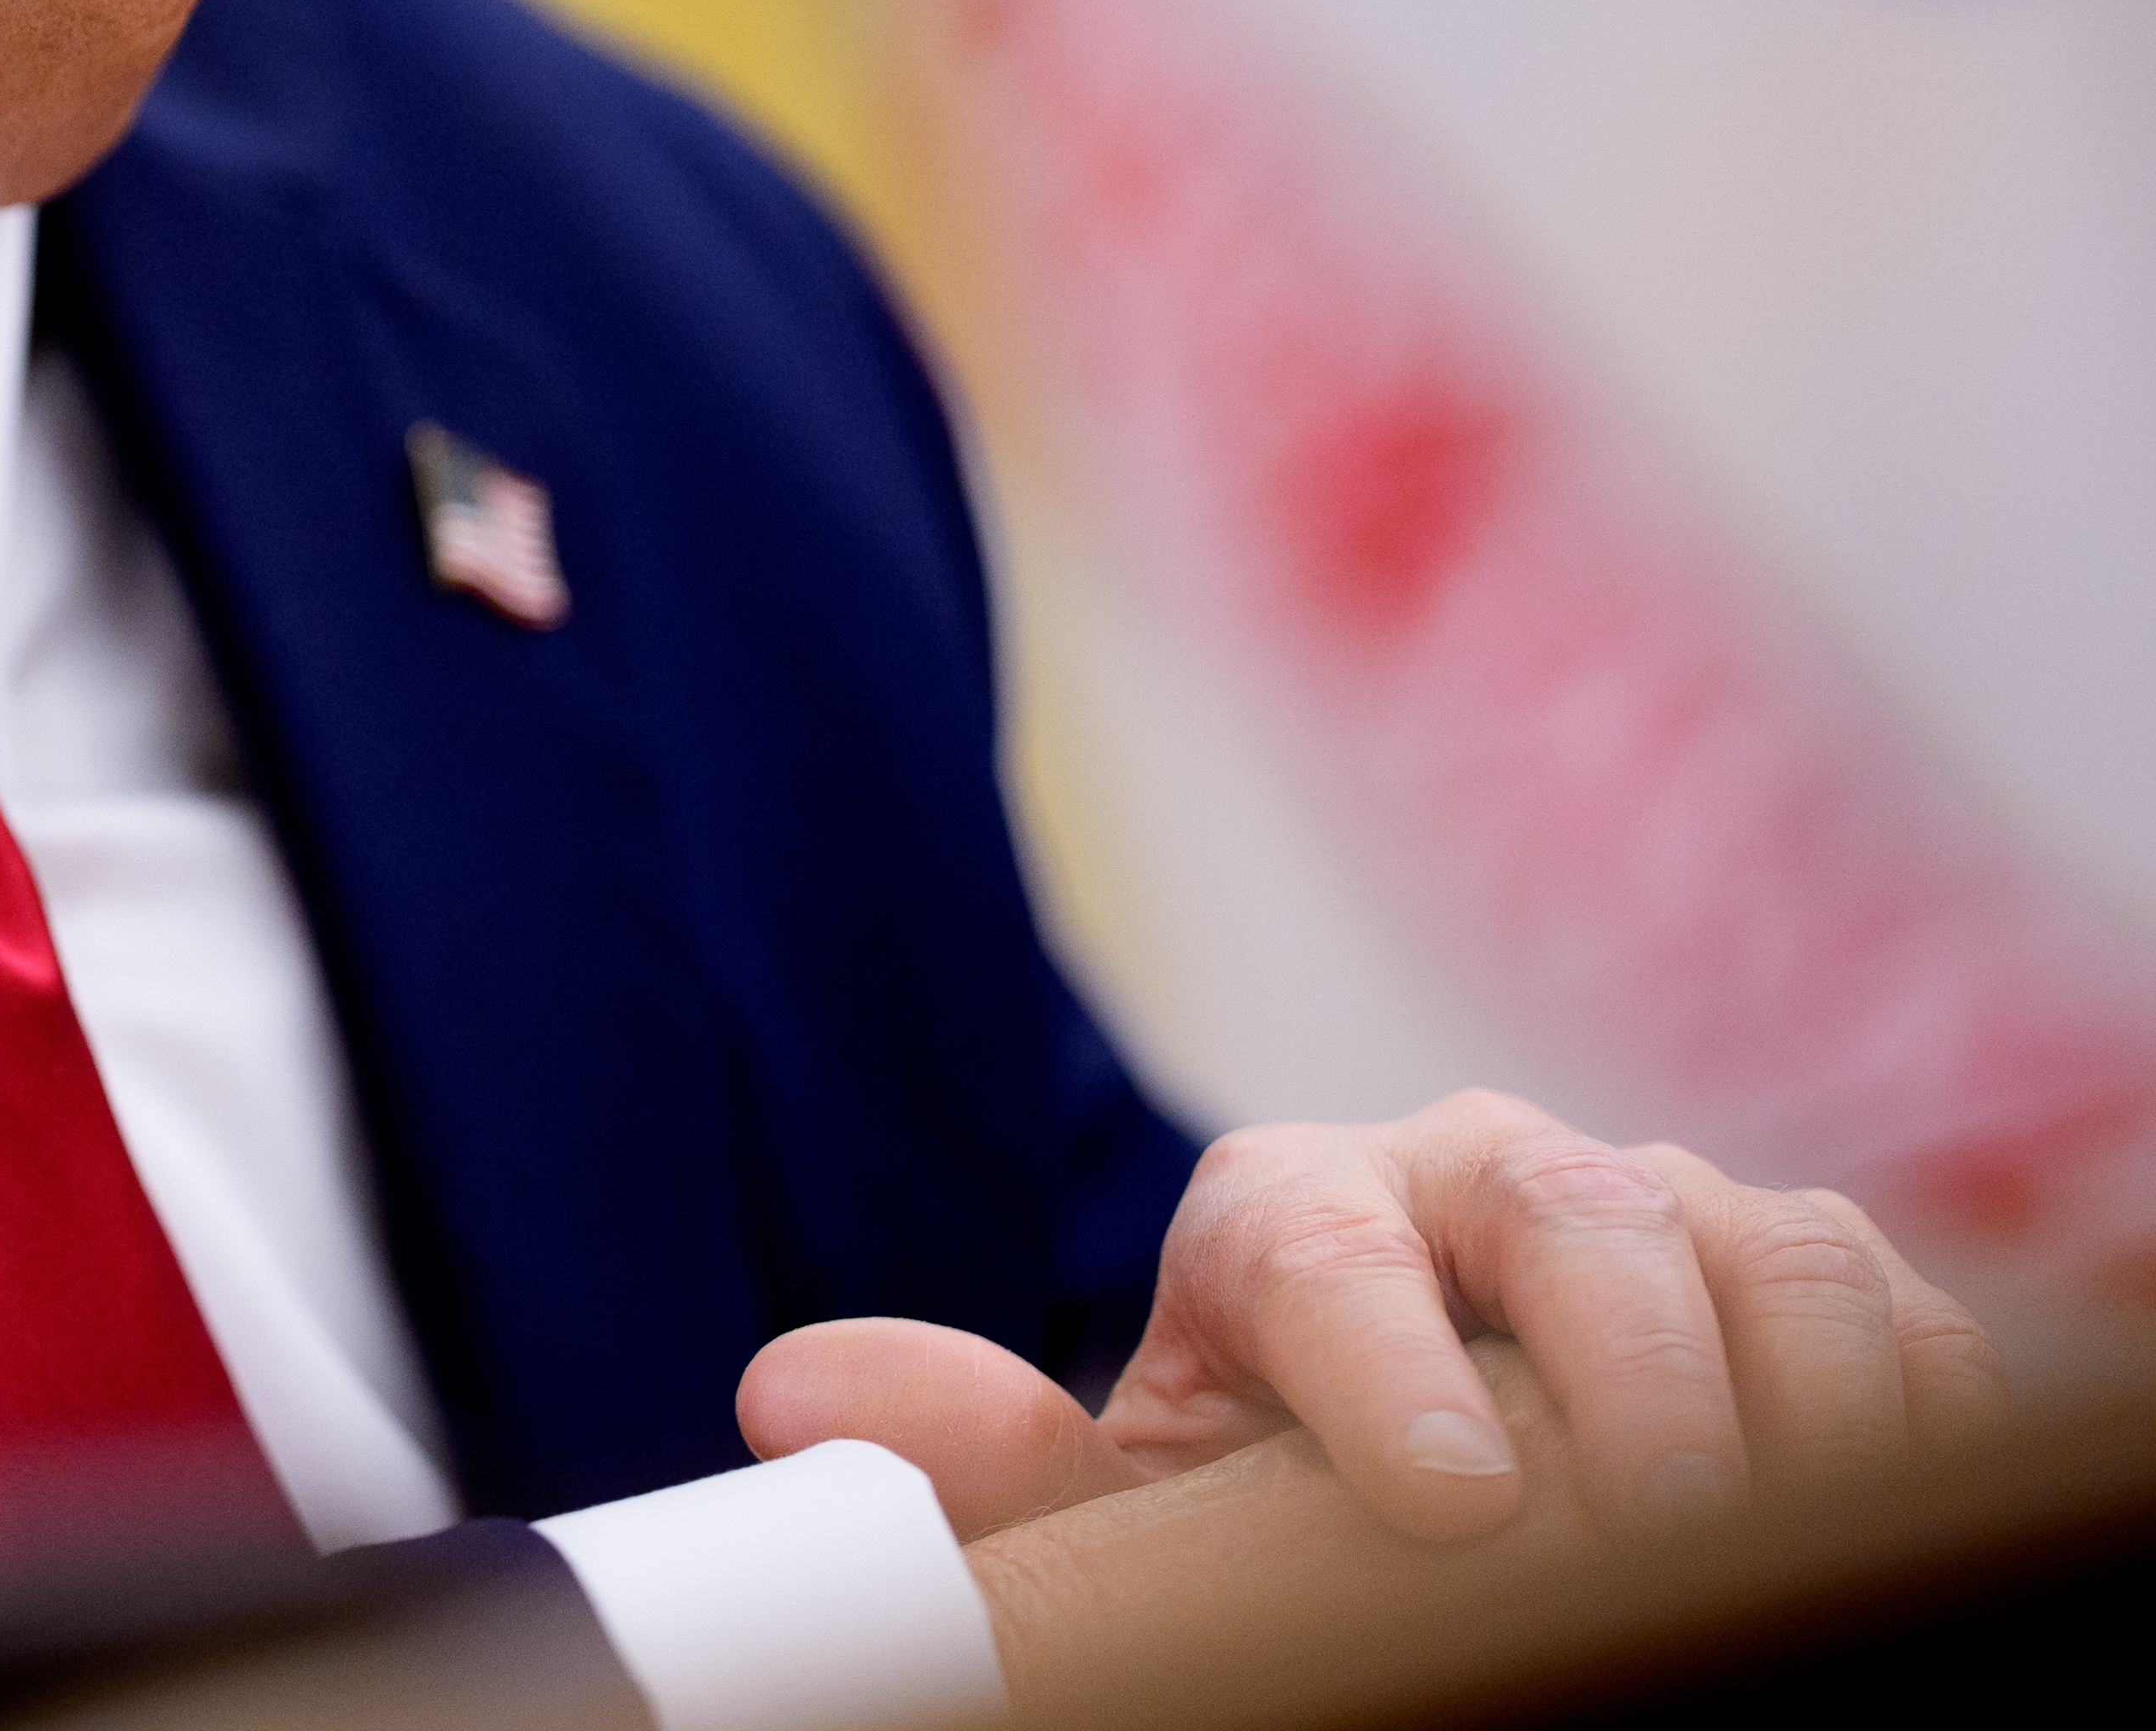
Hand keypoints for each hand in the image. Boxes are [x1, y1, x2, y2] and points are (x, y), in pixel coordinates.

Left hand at [740, 1091, 2006, 1540]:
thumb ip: (993, 1464)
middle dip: (1628, 1373)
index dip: (1385, 1361)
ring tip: (1769, 1516)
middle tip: (1659, 1523)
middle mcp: (1485, 1175)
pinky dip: (1906, 1396)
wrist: (1433, 1467)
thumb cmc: (1283, 1496)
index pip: (1317, 1243)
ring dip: (1788, 1387)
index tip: (1451, 1498)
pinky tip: (1880, 1486)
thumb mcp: (1142, 1509)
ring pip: (1759, 1248)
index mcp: (1291, 1211)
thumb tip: (791, 1393)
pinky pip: (1893, 1303)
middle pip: (1574, 1215)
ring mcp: (1665, 1208)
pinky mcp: (1806, 1270)